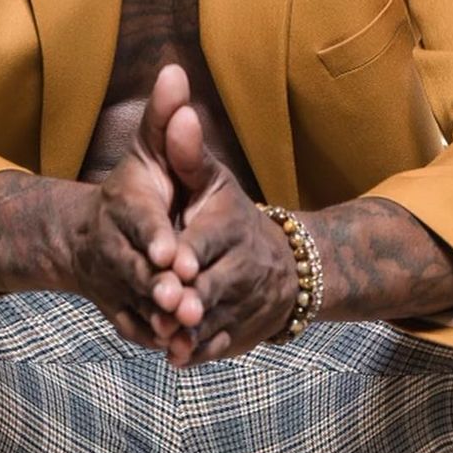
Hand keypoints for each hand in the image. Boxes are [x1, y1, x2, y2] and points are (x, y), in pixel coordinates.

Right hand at [69, 64, 202, 348]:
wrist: (98, 239)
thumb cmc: (139, 187)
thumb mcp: (153, 149)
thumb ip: (166, 118)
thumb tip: (176, 69)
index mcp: (121, 205)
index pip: (138, 222)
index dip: (155, 239)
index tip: (173, 255)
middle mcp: (111, 246)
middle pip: (136, 270)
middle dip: (158, 286)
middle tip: (183, 302)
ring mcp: (114, 283)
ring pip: (138, 306)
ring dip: (160, 320)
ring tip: (186, 329)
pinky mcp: (121, 312)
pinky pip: (138, 329)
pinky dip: (157, 340)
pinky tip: (181, 350)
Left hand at [161, 102, 298, 367]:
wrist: (285, 265)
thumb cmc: (229, 215)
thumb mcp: (211, 180)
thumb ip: (186, 150)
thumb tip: (176, 95)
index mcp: (233, 225)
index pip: (209, 239)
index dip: (190, 250)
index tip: (171, 260)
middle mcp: (245, 265)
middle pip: (213, 284)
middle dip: (191, 296)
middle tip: (167, 306)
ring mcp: (245, 303)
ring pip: (216, 319)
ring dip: (192, 331)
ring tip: (167, 338)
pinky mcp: (241, 333)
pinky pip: (220, 346)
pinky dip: (199, 353)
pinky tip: (177, 357)